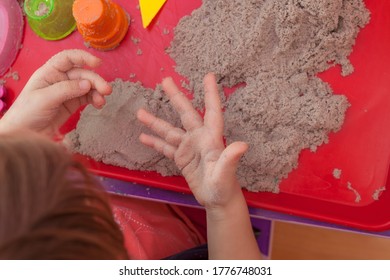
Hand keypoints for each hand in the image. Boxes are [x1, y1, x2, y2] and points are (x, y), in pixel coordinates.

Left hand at [0, 49, 111, 136]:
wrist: (24, 134)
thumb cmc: (27, 114)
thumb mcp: (44, 99)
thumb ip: (66, 90)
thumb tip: (87, 84)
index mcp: (49, 73)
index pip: (67, 59)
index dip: (83, 57)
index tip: (97, 63)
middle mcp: (59, 80)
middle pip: (82, 74)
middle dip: (95, 80)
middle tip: (106, 90)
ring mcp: (67, 92)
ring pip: (87, 86)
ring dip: (97, 91)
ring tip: (102, 101)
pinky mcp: (72, 104)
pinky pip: (87, 98)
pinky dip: (95, 99)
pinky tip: (99, 104)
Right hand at [137, 73, 247, 208]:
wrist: (217, 200)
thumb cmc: (224, 187)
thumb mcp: (225, 174)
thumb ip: (230, 159)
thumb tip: (242, 145)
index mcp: (211, 138)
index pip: (211, 111)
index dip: (210, 94)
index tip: (208, 76)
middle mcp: (199, 138)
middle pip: (186, 114)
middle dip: (176, 98)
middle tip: (165, 80)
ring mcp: (189, 148)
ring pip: (170, 131)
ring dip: (155, 122)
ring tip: (139, 112)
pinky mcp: (181, 158)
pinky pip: (165, 148)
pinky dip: (155, 142)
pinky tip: (143, 137)